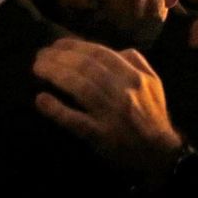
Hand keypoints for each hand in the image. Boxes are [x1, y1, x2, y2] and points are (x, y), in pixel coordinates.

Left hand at [34, 39, 182, 182]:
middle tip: (40, 54)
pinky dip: (57, 110)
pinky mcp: (100, 135)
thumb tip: (114, 49)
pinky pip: (76, 120)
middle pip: (86, 67)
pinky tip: (41, 100)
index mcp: (134, 76)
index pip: (100, 54)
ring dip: (55, 75)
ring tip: (38, 68)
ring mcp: (111, 114)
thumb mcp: (153, 82)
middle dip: (60, 57)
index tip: (56, 44)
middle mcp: (123, 92)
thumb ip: (136, 61)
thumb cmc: (152, 115)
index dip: (75, 46)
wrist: (159, 153)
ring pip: (80, 88)